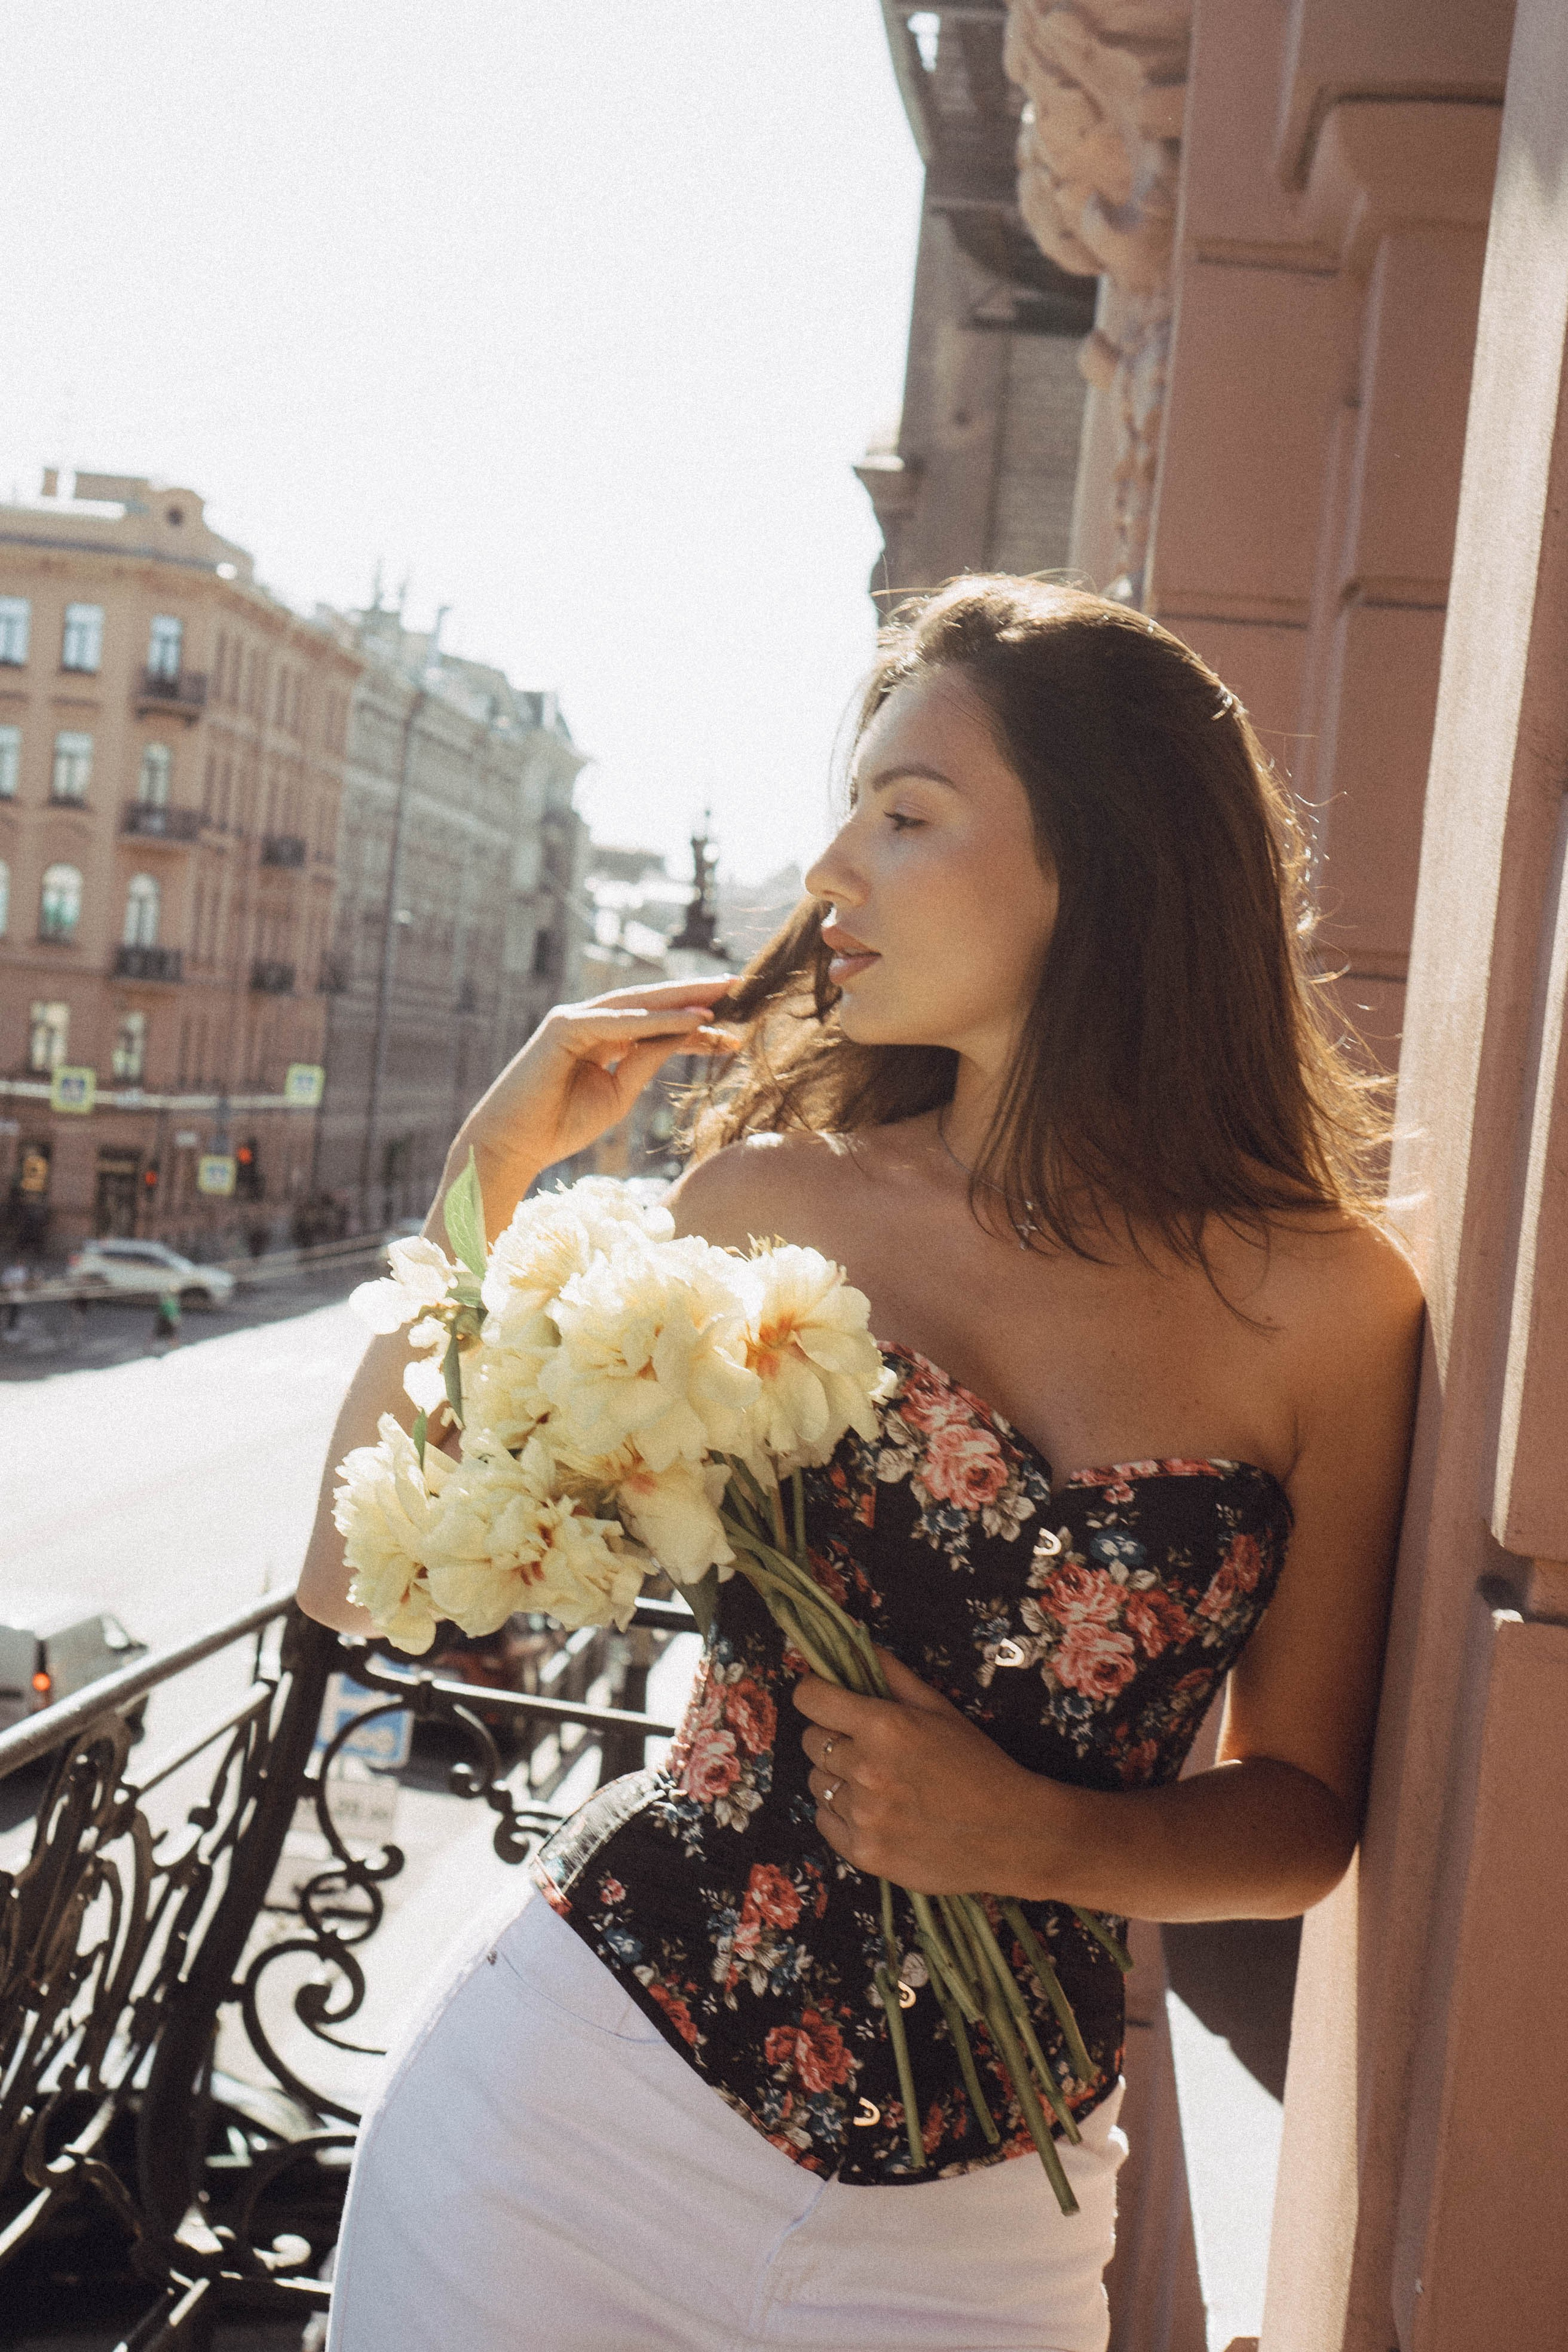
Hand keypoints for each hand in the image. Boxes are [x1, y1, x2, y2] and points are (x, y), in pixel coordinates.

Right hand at [442, 977, 736, 1232]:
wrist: (513, 1145)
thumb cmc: (560, 1125)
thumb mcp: (617, 1094)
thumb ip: (645, 1062)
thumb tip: (683, 1038)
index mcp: (603, 1038)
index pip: (656, 1025)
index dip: (696, 1025)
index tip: (734, 1030)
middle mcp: (589, 1021)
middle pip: (650, 1002)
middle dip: (694, 995)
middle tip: (738, 986)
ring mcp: (574, 1020)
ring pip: (636, 1003)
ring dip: (679, 998)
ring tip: (721, 994)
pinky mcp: (562, 1028)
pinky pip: (617, 1022)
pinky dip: (653, 1020)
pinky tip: (689, 1019)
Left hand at [794, 1649, 1071, 1896]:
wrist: (1012, 1835)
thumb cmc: (978, 1765)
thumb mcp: (939, 1709)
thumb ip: (891, 1673)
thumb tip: (852, 1639)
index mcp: (884, 1726)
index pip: (810, 1697)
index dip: (816, 1693)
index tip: (826, 1698)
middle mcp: (866, 1770)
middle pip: (811, 1740)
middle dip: (833, 1738)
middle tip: (869, 1747)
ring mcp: (863, 1816)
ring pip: (817, 1782)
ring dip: (838, 1778)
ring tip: (881, 1784)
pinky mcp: (863, 1854)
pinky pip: (824, 1821)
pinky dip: (842, 1815)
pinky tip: (878, 1813)